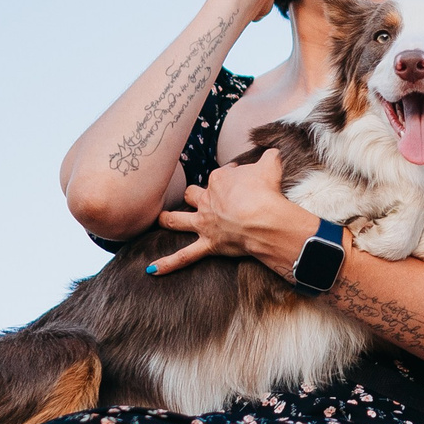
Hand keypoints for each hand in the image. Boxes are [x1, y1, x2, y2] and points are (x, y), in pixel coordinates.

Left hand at [146, 150, 316, 277]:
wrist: (264, 219)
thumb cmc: (266, 192)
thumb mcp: (270, 166)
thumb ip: (269, 157)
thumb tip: (272, 152)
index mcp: (219, 180)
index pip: (221, 175)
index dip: (232, 176)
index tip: (241, 178)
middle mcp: (207, 200)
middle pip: (194, 194)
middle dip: (195, 194)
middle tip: (202, 196)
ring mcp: (204, 223)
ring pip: (177, 220)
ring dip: (168, 220)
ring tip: (161, 219)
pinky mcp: (208, 244)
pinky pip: (184, 256)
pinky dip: (168, 264)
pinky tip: (151, 270)